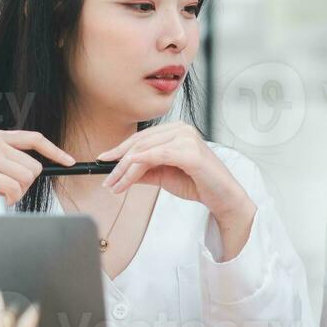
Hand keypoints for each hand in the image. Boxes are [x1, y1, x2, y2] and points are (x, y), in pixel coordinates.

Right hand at [0, 130, 73, 211]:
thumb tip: (24, 170)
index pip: (33, 138)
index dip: (54, 150)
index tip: (69, 161)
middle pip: (33, 166)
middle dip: (26, 184)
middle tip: (10, 192)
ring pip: (26, 177)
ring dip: (18, 192)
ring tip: (1, 195)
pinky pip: (14, 188)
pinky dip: (11, 198)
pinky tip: (0, 199)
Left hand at [99, 122, 252, 222]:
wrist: (222, 197)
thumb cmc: (197, 183)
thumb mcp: (163, 175)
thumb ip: (144, 171)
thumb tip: (121, 172)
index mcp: (175, 130)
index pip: (141, 138)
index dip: (120, 149)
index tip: (103, 161)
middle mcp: (181, 129)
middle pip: (140, 143)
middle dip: (119, 163)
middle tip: (107, 179)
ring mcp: (187, 138)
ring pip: (146, 150)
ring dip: (126, 169)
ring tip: (115, 185)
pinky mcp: (191, 152)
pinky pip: (159, 155)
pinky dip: (141, 162)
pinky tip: (129, 172)